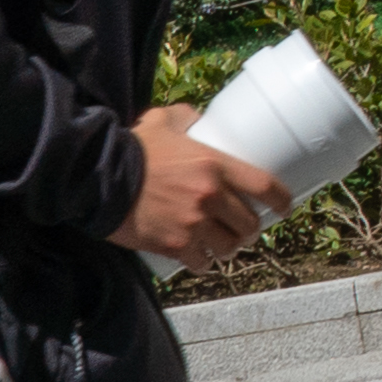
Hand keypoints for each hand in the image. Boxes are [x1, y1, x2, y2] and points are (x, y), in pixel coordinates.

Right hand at [116, 107, 280, 265]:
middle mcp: (210, 196)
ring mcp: (193, 224)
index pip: (264, 185)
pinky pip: (202, 263)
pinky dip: (203, 264)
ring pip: (229, 248)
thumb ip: (184, 117)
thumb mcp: (161, 121)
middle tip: (243, 228)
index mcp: (214, 164)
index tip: (284, 207)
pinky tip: (200, 261)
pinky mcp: (175, 246)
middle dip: (250, 229)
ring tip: (222, 245)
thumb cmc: (132, 149)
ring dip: (228, 249)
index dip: (281, 200)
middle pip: (249, 223)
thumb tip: (198, 118)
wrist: (97, 178)